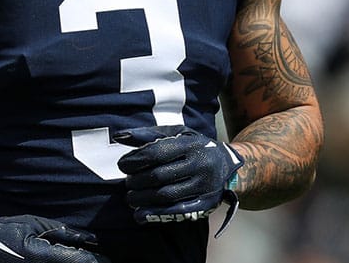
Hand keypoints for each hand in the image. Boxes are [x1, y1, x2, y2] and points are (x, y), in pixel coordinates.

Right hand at [0, 214, 109, 262]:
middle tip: (103, 260)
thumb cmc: (1, 234)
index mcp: (44, 256)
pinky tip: (67, 261)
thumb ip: (60, 231)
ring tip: (85, 259)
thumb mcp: (32, 224)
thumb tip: (85, 237)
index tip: (108, 258)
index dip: (98, 259)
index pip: (82, 261)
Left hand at [114, 126, 243, 227]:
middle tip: (127, 183)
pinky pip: (177, 211)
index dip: (135, 160)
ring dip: (142, 199)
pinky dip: (155, 214)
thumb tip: (119, 136)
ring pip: (166, 195)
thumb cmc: (193, 147)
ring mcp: (204, 186)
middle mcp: (200, 164)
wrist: (229, 166)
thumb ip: (147, 135)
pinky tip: (139, 215)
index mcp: (190, 144)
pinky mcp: (206, 204)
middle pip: (159, 176)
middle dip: (137, 181)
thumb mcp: (176, 134)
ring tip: (131, 197)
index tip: (122, 166)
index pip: (156, 153)